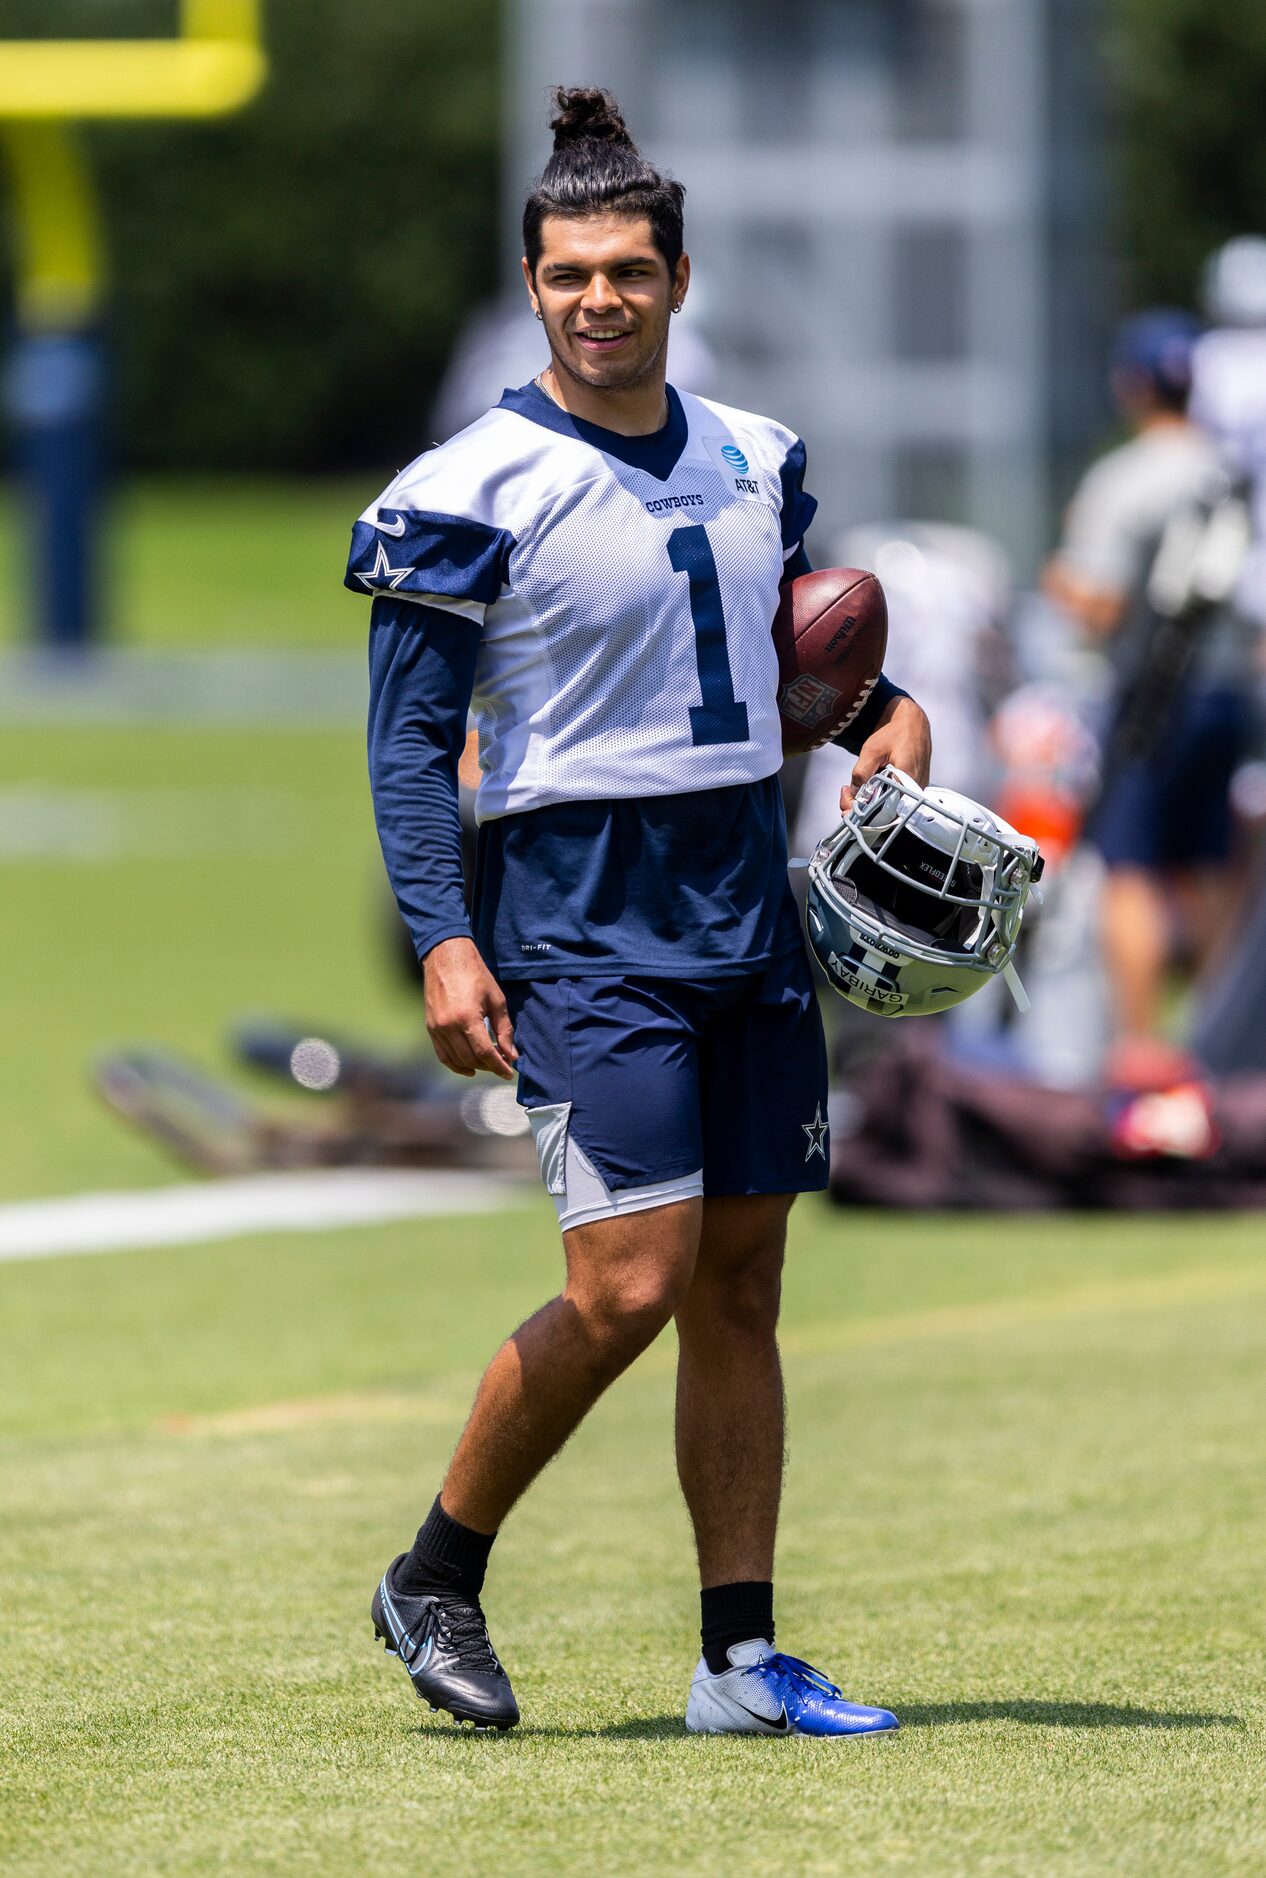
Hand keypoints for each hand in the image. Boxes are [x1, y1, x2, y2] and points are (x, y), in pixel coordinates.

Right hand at [422, 937, 517, 1080]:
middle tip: (503, 1063)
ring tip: (490, 1063)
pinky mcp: (430, 1027)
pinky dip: (455, 1064)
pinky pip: (442, 1054)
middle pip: (471, 1059)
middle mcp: (448, 1026)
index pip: (484, 1053)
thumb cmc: (475, 974)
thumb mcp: (496, 1000)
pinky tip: (469, 1068)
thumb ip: (504, 1029)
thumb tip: (511, 1055)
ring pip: (456, 1059)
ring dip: (475, 1066)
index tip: (509, 1073)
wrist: (446, 956)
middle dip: (489, 1066)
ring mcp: (436, 1028)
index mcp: (466, 1018)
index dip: (499, 1066)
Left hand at [840, 695, 931, 813]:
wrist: (913, 722)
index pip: (882, 812)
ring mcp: (916, 789)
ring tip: (854, 789)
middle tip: (846, 795)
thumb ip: (862, 772)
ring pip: (889, 806)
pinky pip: (895, 798)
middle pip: (885, 813)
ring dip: (869, 801)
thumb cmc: (895, 732)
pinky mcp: (914, 786)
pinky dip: (880, 795)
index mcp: (906, 781)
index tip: (847, 804)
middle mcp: (914, 789)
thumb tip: (854, 793)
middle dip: (861, 807)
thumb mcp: (872, 750)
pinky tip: (869, 786)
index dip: (861, 812)